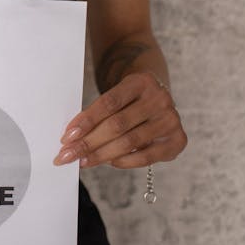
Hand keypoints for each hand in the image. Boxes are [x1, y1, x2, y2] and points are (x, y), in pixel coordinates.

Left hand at [53, 70, 186, 168]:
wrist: (158, 96)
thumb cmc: (129, 99)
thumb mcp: (117, 95)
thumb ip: (99, 113)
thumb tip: (72, 138)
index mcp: (141, 81)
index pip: (109, 102)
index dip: (86, 121)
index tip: (66, 137)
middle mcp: (159, 98)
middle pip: (118, 125)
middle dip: (89, 142)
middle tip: (67, 155)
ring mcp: (171, 119)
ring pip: (130, 142)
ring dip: (102, 154)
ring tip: (83, 161)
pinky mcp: (178, 139)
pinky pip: (147, 157)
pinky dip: (125, 161)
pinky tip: (109, 162)